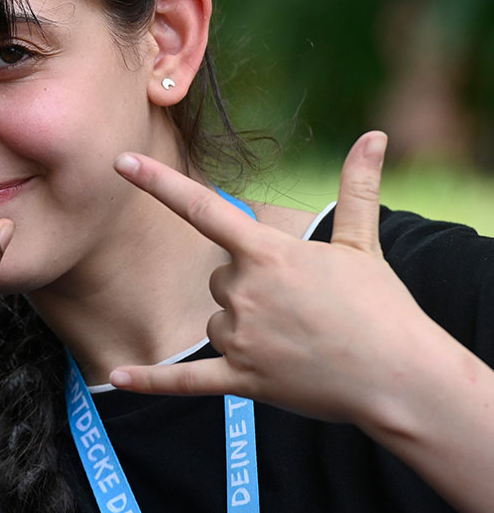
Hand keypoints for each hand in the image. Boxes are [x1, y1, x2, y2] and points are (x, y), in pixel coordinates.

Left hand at [109, 131, 434, 424]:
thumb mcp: (362, 244)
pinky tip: (117, 376)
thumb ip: (357, 188)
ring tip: (295, 338)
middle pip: (218, 277)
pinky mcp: (241, 378)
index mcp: (266, 253)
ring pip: (217, 319)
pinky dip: (150, 380)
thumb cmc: (381, 307)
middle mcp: (244, 291)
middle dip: (248, 287)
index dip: (157, 182)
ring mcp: (240, 336)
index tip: (121, 161)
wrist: (401, 377)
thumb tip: (374, 136)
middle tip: (298, 305)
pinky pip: (184, 379)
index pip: (200, 207)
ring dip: (243, 326)